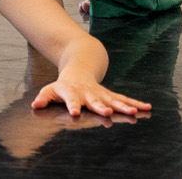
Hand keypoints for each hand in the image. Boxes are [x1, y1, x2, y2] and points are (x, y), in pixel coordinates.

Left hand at [31, 77, 151, 117]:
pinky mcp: (110, 95)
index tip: (76, 113)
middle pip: (96, 100)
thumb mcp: (51, 89)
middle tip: (107, 113)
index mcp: (74, 92)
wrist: (79, 68)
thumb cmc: (63, 85)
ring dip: (124, 106)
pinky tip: (147, 108)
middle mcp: (89, 93)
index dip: (74, 105)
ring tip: (134, 113)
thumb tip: (35, 106)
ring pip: (114, 100)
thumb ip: (44, 98)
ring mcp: (101, 93)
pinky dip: (135, 104)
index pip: (73, 99)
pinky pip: (124, 99)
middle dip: (101, 106)